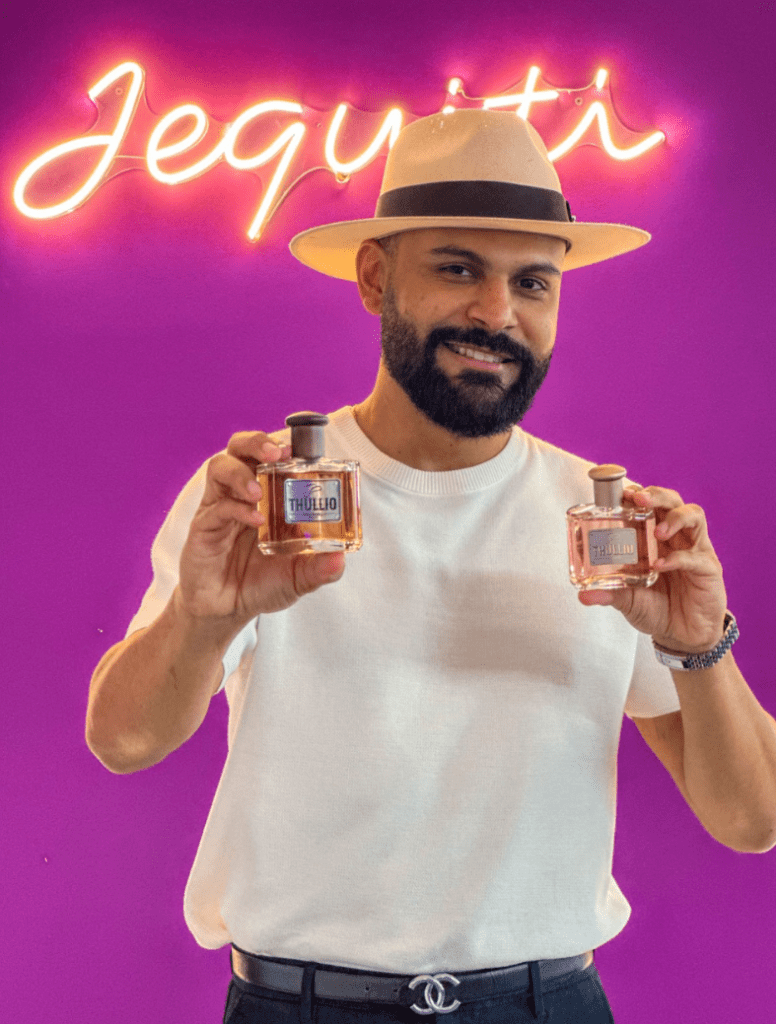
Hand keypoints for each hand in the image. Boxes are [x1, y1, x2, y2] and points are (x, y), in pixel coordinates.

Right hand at [177, 431, 345, 627]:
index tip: (301, 450)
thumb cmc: (261, 584)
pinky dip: (237, 509)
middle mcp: (242, 494)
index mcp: (267, 495)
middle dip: (257, 442)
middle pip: (241, 448)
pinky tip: (255, 520)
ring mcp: (221, 506)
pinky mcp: (204, 526)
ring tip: (259, 492)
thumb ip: (319, 569)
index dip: (284, 446)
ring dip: (241, 472)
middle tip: (276, 453)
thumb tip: (340, 560)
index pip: (272, 457)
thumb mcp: (298, 578)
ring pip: (220, 466)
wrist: (226, 611)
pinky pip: (217, 506)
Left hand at [578, 486, 726, 652]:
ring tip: (658, 532)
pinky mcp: (708, 570)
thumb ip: (610, 594)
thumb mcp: (628, 600)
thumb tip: (584, 595)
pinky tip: (661, 565)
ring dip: (674, 518)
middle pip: (673, 502)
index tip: (622, 494)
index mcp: (655, 539)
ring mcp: (695, 551)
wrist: (682, 636)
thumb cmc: (658, 609)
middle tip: (640, 501)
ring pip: (694, 516)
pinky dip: (678, 558)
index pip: (650, 506)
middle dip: (657, 496)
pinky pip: (696, 557)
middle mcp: (676, 539)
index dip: (638, 495)